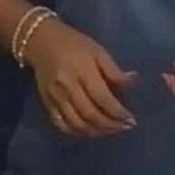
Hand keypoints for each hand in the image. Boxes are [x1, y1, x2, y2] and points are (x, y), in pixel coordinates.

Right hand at [25, 18, 136, 138]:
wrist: (42, 43)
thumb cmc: (75, 44)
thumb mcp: (98, 51)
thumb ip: (114, 70)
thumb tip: (132, 81)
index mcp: (83, 72)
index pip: (102, 98)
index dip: (118, 112)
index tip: (131, 119)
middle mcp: (67, 88)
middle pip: (90, 115)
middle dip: (110, 125)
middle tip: (125, 127)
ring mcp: (55, 98)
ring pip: (77, 124)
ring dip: (96, 132)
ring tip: (111, 130)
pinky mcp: (47, 104)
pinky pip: (62, 125)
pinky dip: (78, 132)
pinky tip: (91, 131)